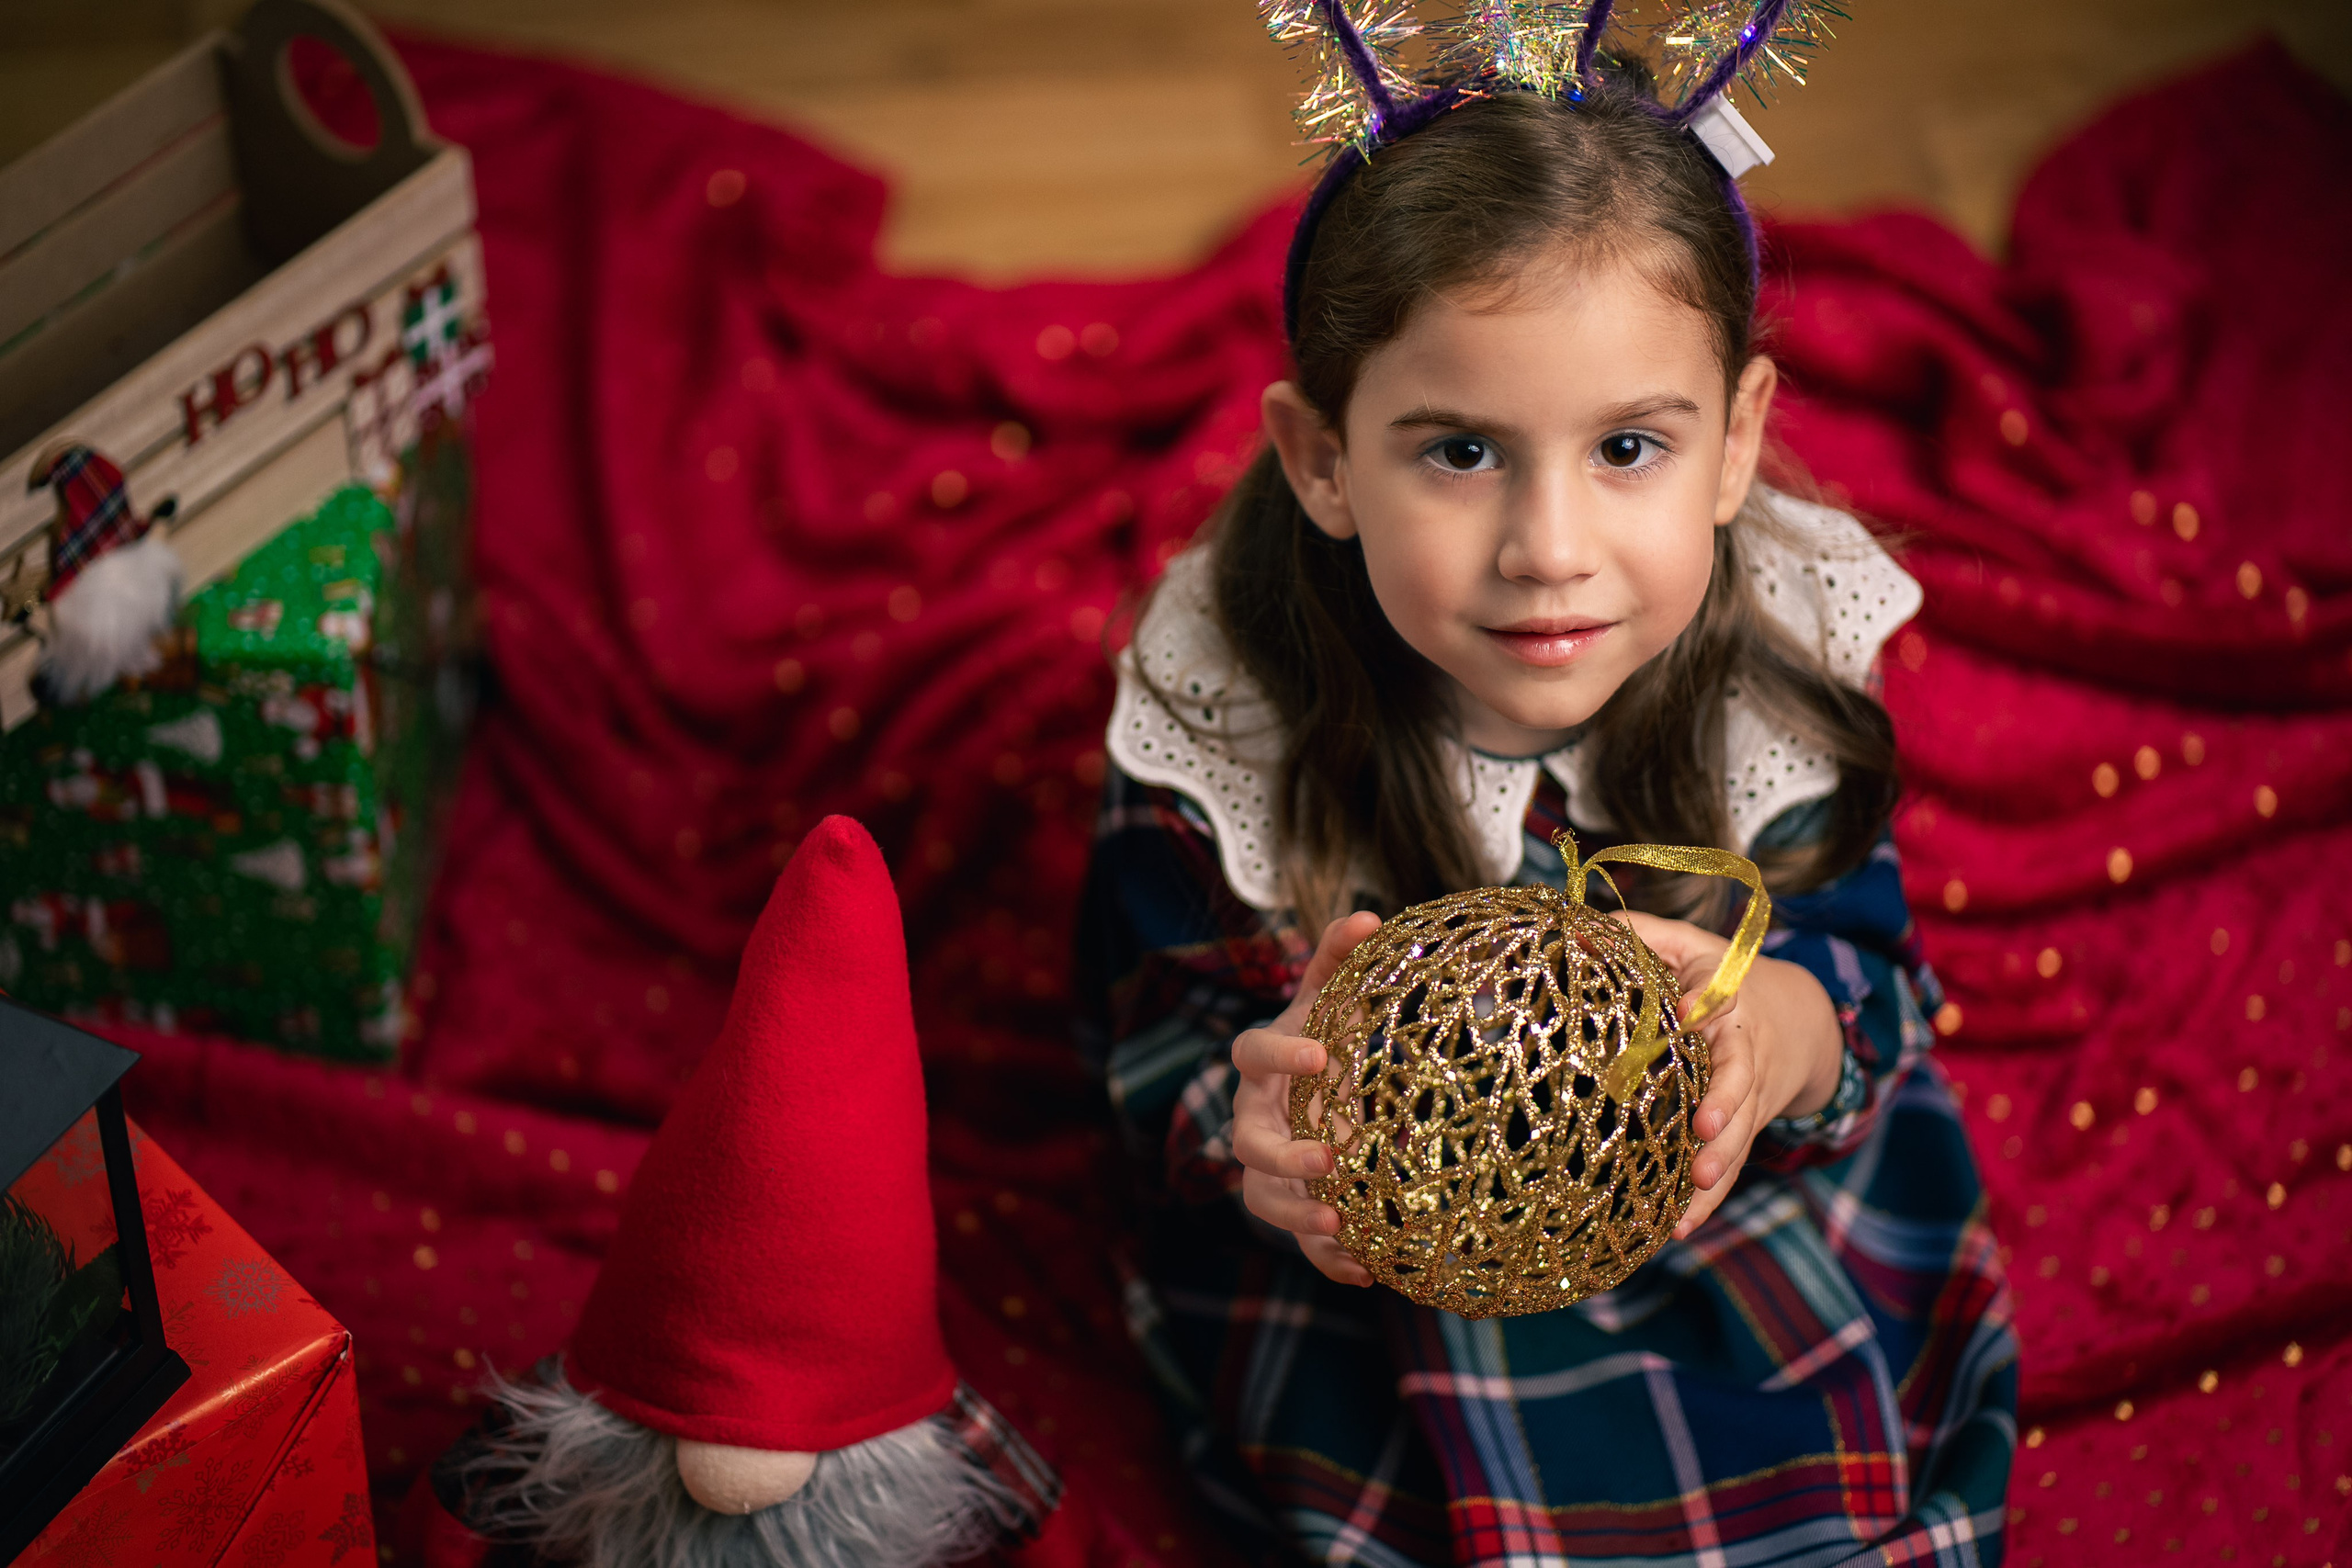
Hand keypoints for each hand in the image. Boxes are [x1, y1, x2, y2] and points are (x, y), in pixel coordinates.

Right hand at [1230, 911, 1381, 1285]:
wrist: (1314, 1095)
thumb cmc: (1322, 1040)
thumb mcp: (1331, 1002)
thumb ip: (1340, 962)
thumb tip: (1368, 915)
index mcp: (1260, 1064)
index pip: (1252, 1053)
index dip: (1280, 1054)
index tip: (1321, 1053)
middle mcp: (1252, 1120)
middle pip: (1248, 1144)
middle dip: (1282, 1156)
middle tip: (1327, 1158)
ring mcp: (1266, 1172)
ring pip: (1262, 1202)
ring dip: (1298, 1216)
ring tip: (1340, 1222)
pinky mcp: (1292, 1210)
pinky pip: (1301, 1243)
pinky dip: (1328, 1259)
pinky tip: (1366, 1271)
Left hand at [1615, 912, 1843, 1239]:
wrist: (1801, 1018)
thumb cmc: (1720, 974)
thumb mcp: (1687, 943)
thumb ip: (1640, 934)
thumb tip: (1576, 931)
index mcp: (1729, 1000)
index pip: (1722, 1000)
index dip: (1709, 1006)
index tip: (1693, 1011)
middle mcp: (1744, 1053)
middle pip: (1740, 1083)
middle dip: (1725, 1110)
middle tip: (1705, 1133)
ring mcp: (1747, 1098)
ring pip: (1737, 1138)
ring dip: (1716, 1172)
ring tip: (1688, 1206)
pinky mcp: (1742, 1130)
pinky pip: (1728, 1168)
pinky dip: (1707, 1202)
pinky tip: (1678, 1230)